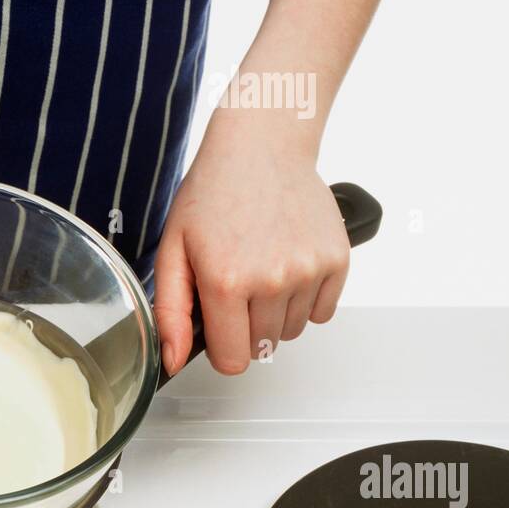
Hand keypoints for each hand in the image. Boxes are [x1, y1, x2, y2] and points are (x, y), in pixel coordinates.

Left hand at [154, 114, 350, 375]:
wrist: (262, 145)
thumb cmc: (215, 193)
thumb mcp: (173, 251)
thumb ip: (171, 313)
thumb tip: (173, 361)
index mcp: (226, 282)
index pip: (233, 361)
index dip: (223, 348)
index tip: (219, 324)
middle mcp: (272, 280)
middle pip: (262, 347)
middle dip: (247, 326)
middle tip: (239, 282)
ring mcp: (308, 270)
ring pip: (292, 331)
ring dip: (277, 313)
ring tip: (263, 268)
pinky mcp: (337, 259)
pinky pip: (323, 312)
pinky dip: (307, 299)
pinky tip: (289, 265)